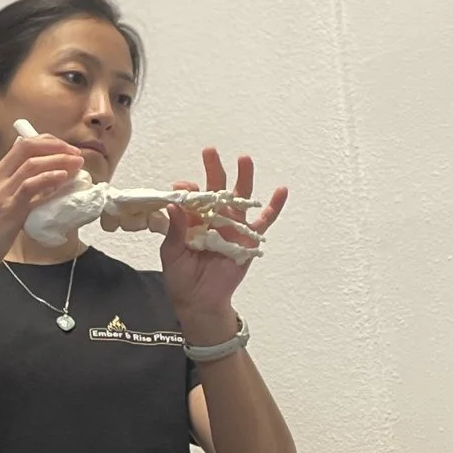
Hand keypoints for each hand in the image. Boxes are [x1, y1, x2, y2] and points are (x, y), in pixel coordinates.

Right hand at [0, 132, 85, 284]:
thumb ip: (15, 195)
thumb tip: (41, 189)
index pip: (21, 146)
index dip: (47, 142)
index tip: (65, 150)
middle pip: (28, 147)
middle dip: (56, 145)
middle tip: (76, 154)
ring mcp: (1, 194)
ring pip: (32, 164)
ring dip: (59, 160)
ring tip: (77, 164)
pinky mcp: (8, 211)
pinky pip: (29, 187)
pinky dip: (49, 178)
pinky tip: (63, 178)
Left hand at [161, 148, 287, 340]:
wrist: (198, 301)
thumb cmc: (182, 278)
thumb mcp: (172, 253)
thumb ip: (175, 229)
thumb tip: (173, 204)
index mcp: (193, 220)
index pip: (192, 197)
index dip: (188, 190)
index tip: (180, 186)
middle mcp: (213, 219)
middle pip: (217, 189)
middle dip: (214, 169)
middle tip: (210, 151)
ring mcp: (232, 227)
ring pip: (240, 198)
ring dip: (243, 178)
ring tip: (244, 159)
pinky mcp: (248, 240)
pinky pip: (264, 222)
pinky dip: (274, 207)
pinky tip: (281, 190)